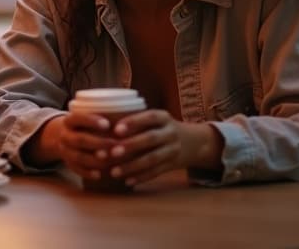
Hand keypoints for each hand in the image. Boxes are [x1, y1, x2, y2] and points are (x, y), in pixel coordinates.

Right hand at [56, 112, 116, 179]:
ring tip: (110, 159)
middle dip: (98, 143)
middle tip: (114, 144)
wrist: (62, 135)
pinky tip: (99, 174)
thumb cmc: (83, 124)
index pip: (78, 118)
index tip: (107, 124)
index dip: (92, 121)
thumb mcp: (87, 116)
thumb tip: (126, 121)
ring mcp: (65, 150)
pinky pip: (76, 170)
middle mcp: (65, 135)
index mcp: (70, 120)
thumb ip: (102, 117)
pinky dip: (88, 173)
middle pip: (80, 139)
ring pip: (78, 157)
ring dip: (94, 160)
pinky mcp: (68, 163)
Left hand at [100, 110, 223, 184]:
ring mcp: (173, 150)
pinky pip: (157, 172)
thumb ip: (136, 120)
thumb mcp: (156, 119)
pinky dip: (142, 177)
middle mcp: (170, 132)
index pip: (149, 117)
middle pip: (150, 139)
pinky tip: (127, 181)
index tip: (116, 129)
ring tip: (114, 172)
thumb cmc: (163, 127)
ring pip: (152, 159)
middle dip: (130, 146)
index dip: (133, 123)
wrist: (195, 142)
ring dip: (132, 166)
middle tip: (111, 153)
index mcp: (163, 117)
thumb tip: (103, 123)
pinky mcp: (173, 165)